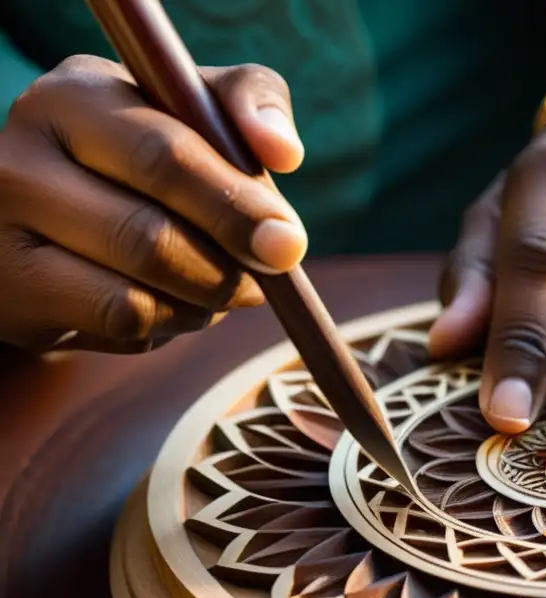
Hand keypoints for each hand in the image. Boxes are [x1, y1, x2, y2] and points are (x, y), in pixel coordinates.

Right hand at [0, 55, 305, 353]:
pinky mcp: (15, 299)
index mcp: (72, 98)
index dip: (236, 206)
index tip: (289, 240)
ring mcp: (3, 235)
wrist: (58, 215)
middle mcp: (19, 161)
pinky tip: (177, 302)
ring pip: (137, 295)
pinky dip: (171, 322)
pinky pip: (121, 323)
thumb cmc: (145, 154)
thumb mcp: (192, 107)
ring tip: (222, 280)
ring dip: (205, 298)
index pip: (163, 157)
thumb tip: (284, 151)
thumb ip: (247, 103)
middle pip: (149, 237)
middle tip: (272, 273)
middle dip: (229, 266)